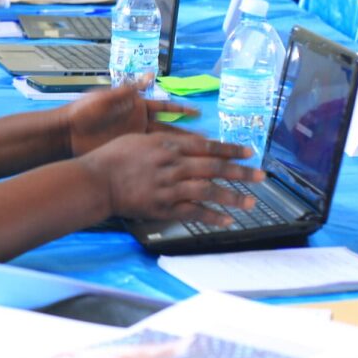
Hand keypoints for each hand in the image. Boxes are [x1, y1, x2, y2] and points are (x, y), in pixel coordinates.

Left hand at [64, 84, 199, 155]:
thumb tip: (151, 74)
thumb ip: (130, 89)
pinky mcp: (127, 150)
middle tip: (207, 140)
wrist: (66, 132)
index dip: (181, 109)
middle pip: (168, 127)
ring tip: (198, 156)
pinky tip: (175, 167)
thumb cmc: (85, 111)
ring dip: (179, 149)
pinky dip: (161, 160)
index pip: (164, 106)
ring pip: (162, 143)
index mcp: (136, 105)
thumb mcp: (107, 97)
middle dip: (187, 133)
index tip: (199, 113)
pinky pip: (148, 154)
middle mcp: (138, 121)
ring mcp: (134, 137)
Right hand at [78, 132, 263, 222]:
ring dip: (232, 196)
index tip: (249, 153)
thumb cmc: (113, 156)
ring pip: (208, 191)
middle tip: (261, 176)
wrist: (96, 180)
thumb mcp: (140, 137)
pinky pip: (193, 212)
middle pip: (214, 168)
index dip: (230, 150)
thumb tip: (188, 142)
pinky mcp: (164, 207)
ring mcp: (170, 187)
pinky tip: (227, 220)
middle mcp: (173, 165)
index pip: (207, 147)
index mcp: (168, 145)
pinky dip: (212, 216)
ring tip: (251, 202)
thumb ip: (166, 140)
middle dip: (241, 172)